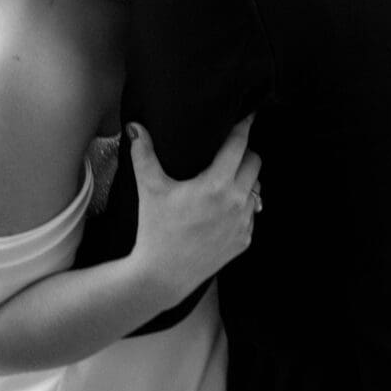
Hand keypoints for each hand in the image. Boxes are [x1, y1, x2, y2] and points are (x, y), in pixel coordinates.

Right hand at [126, 115, 261, 307]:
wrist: (163, 276)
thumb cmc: (156, 229)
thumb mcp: (150, 189)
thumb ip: (143, 154)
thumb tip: (134, 126)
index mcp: (217, 184)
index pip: (239, 144)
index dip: (244, 126)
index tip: (248, 114)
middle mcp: (237, 202)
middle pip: (255, 162)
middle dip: (244, 153)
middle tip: (229, 150)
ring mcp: (244, 223)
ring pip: (257, 188)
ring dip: (245, 179)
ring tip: (227, 177)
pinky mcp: (244, 240)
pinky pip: (252, 213)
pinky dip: (242, 205)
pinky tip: (224, 206)